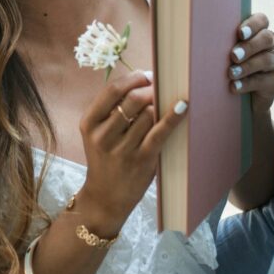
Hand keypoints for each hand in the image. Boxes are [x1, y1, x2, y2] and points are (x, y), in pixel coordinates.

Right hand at [77, 70, 187, 235]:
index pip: (112, 90)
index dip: (133, 78)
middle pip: (132, 99)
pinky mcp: (142, 160)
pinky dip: (173, 116)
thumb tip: (145, 81)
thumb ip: (113, 110)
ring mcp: (122, 149)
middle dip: (150, 89)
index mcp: (89, 123)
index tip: (146, 76)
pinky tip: (183, 106)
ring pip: (148, 114)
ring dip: (159, 104)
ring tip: (165, 103)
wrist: (105, 197)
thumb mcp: (97, 134)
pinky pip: (160, 133)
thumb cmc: (106, 159)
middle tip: (161, 87)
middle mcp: (103, 136)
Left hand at [230, 12, 273, 115]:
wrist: (241, 96)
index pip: (261, 20)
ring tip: (231, 73)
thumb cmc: (230, 66)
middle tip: (234, 55)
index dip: (253, 25)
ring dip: (247, 66)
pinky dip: (247, 83)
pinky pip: (264, 81)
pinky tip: (235, 86)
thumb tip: (205, 36)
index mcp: (259, 32)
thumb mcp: (226, 53)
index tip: (240, 33)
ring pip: (266, 60)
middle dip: (249, 46)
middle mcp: (271, 44)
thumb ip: (223, 42)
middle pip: (266, 38)